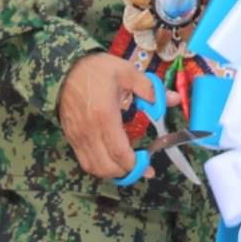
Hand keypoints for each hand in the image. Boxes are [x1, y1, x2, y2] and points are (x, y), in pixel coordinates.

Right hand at [57, 54, 173, 179]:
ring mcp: (78, 136)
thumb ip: (150, 90)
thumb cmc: (96, 69)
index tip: (149, 163)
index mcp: (104, 115)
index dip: (135, 164)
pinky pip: (84, 161)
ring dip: (112, 173)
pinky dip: (99, 167)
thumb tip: (175, 99)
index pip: (119, 152)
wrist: (65, 68)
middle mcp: (89, 131)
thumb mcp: (126, 72)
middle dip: (127, 172)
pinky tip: (111, 161)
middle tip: (142, 167)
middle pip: (107, 166)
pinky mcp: (71, 137)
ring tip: (128, 166)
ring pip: (94, 167)